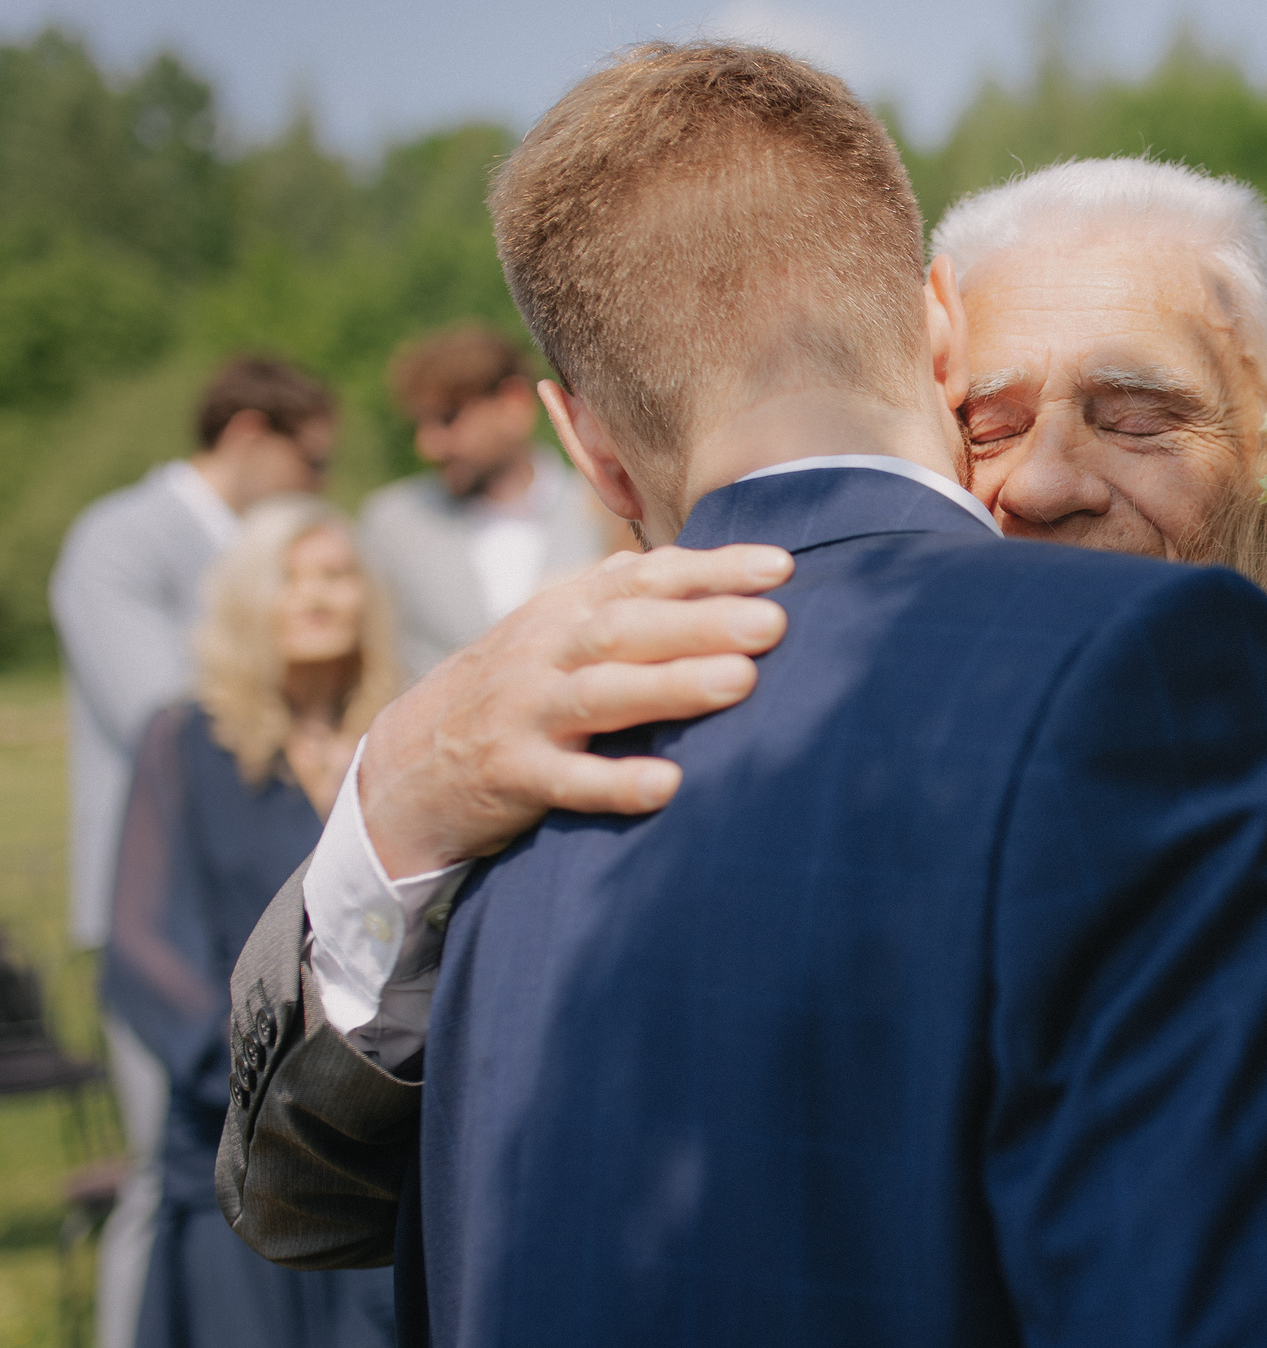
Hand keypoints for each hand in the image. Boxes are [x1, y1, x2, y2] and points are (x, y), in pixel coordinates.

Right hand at [359, 545, 792, 876]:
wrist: (405, 762)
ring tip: (742, 681)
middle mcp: (546, 653)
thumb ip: (619, 597)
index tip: (781, 567)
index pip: (644, 578)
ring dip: (672, 686)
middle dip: (703, 621)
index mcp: (566, 611)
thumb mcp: (554, 630)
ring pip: (601, 694)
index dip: (710, 569)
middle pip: (627, 628)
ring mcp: (525, 713)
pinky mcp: (510, 775)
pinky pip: (566, 782)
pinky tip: (668, 786)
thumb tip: (701, 562)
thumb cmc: (514, 688)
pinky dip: (615, 784)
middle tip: (774, 623)